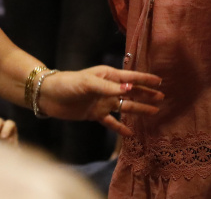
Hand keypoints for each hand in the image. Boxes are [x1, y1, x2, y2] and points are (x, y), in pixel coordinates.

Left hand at [38, 65, 163, 137]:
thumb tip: (131, 89)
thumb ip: (109, 88)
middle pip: (132, 93)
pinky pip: (111, 122)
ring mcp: (102, 102)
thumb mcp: (88, 83)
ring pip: (125, 107)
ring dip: (138, 109)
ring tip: (153, 112)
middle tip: (162, 97)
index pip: (131, 77)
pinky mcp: (94, 114)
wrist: (48, 96)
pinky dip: (120, 128)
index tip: (160, 81)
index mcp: (108, 76)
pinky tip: (130, 134)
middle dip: (146, 94)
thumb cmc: (68, 83)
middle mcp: (108, 89)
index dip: (145, 80)